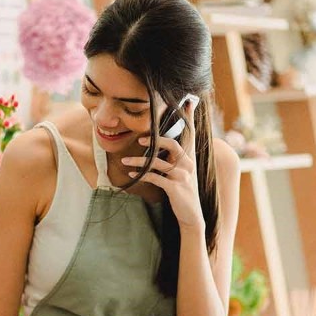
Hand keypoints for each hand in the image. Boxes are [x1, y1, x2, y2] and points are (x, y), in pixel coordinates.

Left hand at [120, 100, 204, 231]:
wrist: (191, 214)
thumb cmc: (182, 189)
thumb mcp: (180, 171)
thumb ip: (172, 157)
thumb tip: (156, 145)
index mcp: (189, 157)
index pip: (190, 133)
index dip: (189, 117)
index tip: (187, 101)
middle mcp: (188, 164)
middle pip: (174, 145)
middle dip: (156, 141)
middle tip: (139, 141)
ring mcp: (182, 176)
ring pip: (159, 163)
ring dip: (139, 161)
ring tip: (124, 161)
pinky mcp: (175, 188)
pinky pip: (155, 178)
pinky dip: (142, 176)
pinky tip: (131, 176)